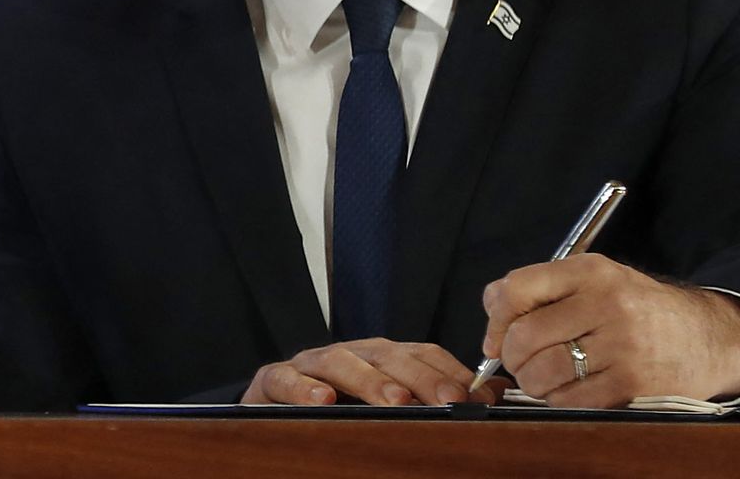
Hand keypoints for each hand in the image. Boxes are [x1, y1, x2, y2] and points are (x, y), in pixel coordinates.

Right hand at [243, 338, 503, 405]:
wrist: (275, 417)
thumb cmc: (338, 414)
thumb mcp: (391, 408)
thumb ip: (437, 397)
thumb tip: (498, 393)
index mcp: (377, 358)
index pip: (418, 352)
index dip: (446, 370)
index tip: (474, 395)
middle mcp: (346, 354)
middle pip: (384, 354)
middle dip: (418, 375)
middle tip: (445, 398)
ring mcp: (308, 365)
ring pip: (338, 360)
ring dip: (369, 379)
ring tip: (395, 401)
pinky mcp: (272, 380)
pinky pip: (284, 378)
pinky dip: (303, 387)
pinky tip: (323, 400)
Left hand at [482, 252, 739, 405]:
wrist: (702, 336)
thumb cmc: (634, 307)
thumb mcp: (591, 280)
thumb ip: (537, 288)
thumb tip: (490, 312)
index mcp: (590, 272)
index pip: (517, 289)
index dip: (495, 320)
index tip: (493, 339)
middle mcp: (607, 305)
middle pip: (525, 337)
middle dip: (510, 357)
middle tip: (518, 363)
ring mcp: (622, 346)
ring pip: (543, 373)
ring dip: (530, 382)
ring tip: (541, 377)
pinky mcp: (632, 384)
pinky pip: (569, 400)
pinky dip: (556, 400)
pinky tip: (567, 390)